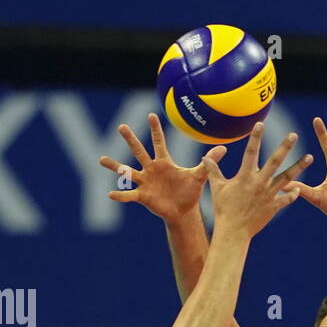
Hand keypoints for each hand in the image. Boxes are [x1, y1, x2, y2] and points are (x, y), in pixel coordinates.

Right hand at [99, 113, 213, 221]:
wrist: (183, 211)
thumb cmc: (189, 191)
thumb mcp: (199, 175)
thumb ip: (209, 162)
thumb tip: (225, 148)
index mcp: (164, 162)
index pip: (159, 142)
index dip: (155, 129)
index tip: (151, 115)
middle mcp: (151, 169)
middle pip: (139, 151)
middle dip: (131, 139)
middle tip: (122, 126)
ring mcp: (145, 182)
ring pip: (127, 171)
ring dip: (115, 165)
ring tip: (101, 159)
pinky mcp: (142, 196)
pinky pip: (129, 195)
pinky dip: (120, 195)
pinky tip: (110, 194)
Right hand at [205, 123, 311, 237]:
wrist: (234, 231)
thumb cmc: (223, 209)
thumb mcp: (217, 187)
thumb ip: (213, 170)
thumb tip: (205, 157)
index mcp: (245, 176)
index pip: (251, 152)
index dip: (255, 137)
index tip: (261, 124)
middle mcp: (259, 183)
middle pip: (275, 161)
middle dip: (285, 147)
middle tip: (294, 135)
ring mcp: (269, 195)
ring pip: (287, 178)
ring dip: (299, 167)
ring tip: (310, 157)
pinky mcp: (274, 207)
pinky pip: (286, 199)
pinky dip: (293, 194)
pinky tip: (298, 189)